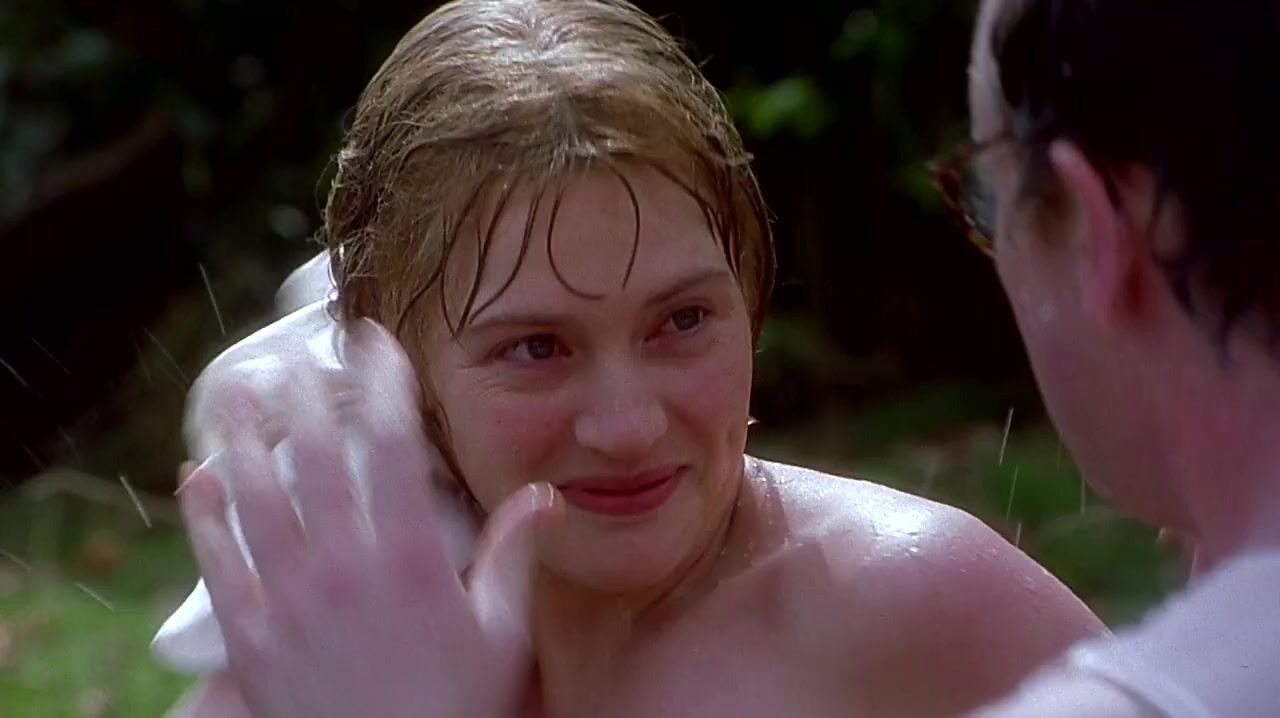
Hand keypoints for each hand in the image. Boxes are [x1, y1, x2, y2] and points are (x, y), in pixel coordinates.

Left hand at [179, 320, 561, 717]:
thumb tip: (545, 495)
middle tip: (298, 358)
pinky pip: (218, 562)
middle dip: (305, 397)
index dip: (383, 383)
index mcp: (409, 558)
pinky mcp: (251, 637)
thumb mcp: (504, 636)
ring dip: (241, 438)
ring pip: (254, 498)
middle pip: (313, 457)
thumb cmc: (458, 710)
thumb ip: (516, 557)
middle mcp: (342, 566)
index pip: (393, 446)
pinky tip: (194, 477)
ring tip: (234, 394)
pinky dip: (201, 516)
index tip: (375, 340)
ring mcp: (290, 600)